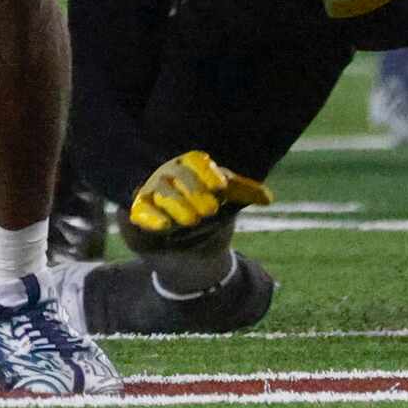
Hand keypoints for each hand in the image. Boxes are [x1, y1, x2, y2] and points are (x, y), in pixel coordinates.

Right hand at [128, 150, 273, 236]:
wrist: (182, 245)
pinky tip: (164, 226)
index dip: (206, 172)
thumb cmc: (204, 209)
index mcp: (189, 165)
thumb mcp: (225, 199)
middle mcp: (168, 174)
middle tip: (211, 209)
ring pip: (162, 192)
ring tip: (192, 220)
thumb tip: (269, 198)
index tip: (221, 186)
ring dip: (177, 205)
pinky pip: (141, 210)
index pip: (195, 162)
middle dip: (194, 190)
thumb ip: (243, 193)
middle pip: (179, 176)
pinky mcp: (138, 212)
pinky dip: (151, 217)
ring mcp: (152, 192)